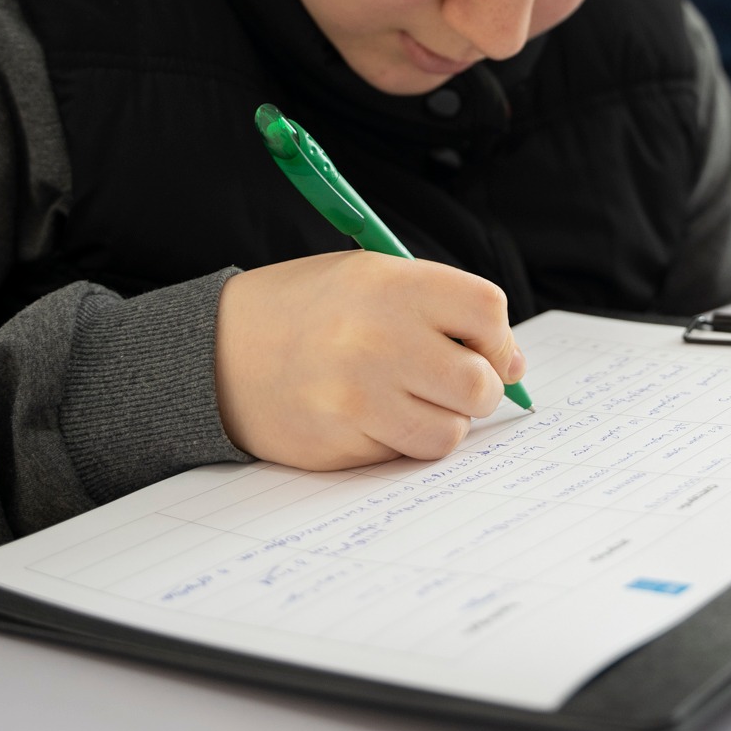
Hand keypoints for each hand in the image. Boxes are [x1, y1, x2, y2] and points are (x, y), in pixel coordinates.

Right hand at [214, 251, 526, 469]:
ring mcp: (358, 394)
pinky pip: (409, 452)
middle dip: (481, 388)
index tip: (485, 347)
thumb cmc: (308, 311)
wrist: (217, 352)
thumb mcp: (369, 278)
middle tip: (456, 384)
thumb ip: (442, 308)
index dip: (497, 336)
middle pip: (479, 382)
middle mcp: (377, 337)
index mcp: (390, 283)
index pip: (486, 310)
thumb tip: (514, 364)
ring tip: (412, 400)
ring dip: (445, 420)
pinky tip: (379, 417)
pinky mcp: (342, 440)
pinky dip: (408, 441)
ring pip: (452, 429)